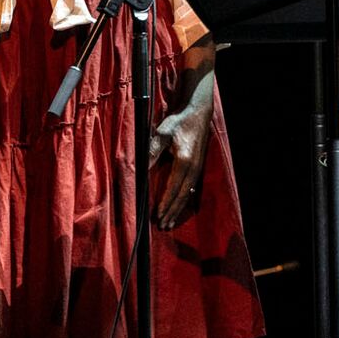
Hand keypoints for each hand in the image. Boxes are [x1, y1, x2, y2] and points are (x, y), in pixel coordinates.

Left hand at [150, 68, 213, 229]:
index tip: (158, 216)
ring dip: (178, 208)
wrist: (198, 112)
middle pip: (182, 196)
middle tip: (163, 225)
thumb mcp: (162, 133)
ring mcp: (197, 167)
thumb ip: (152, 151)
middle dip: (172, 211)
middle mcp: (193, 168)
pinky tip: (180, 204)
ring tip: (170, 220)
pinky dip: (184, 199)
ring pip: (187, 194)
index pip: (173, 188)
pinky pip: (191, 188)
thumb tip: (140, 167)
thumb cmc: (179, 121)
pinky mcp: (198, 165)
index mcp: (184, 161)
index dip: (165, 203)